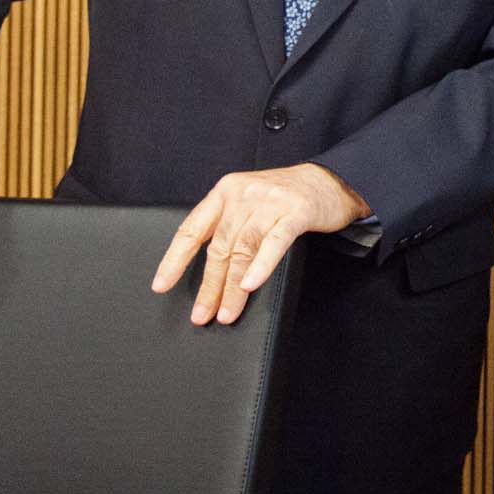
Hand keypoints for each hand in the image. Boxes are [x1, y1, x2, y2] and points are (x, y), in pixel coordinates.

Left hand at [150, 163, 370, 325]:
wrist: (331, 180)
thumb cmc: (287, 196)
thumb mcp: (249, 201)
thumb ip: (229, 224)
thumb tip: (210, 270)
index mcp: (225, 192)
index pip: (191, 229)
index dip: (174, 259)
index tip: (162, 284)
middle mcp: (243, 194)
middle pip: (219, 247)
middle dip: (209, 285)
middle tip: (203, 313)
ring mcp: (270, 202)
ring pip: (243, 250)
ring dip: (233, 286)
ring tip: (227, 311)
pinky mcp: (296, 212)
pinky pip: (274, 243)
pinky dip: (260, 266)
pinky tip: (251, 285)